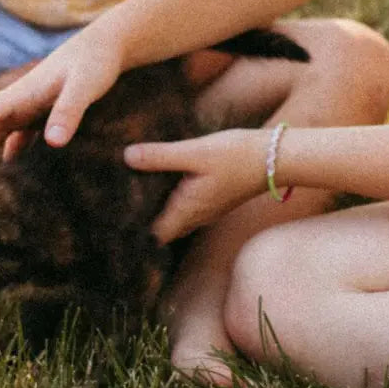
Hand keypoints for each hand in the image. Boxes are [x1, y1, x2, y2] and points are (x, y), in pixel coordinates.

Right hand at [0, 29, 122, 155]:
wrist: (106, 47)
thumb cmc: (94, 62)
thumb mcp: (84, 86)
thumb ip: (68, 111)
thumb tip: (53, 143)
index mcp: (20, 95)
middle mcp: (18, 103)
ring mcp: (28, 110)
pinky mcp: (42, 116)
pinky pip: (19, 138)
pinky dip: (12, 155)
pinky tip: (14, 176)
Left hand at [124, 129, 268, 242]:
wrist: (276, 157)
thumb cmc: (237, 156)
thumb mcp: (195, 152)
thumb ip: (160, 156)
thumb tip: (125, 156)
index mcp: (187, 210)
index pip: (152, 235)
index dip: (132, 230)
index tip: (112, 216)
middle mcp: (196, 216)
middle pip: (160, 229)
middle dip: (140, 221)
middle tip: (114, 205)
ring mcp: (206, 210)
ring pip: (173, 219)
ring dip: (155, 211)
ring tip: (131, 193)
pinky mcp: (213, 199)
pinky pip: (185, 208)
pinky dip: (170, 201)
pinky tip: (160, 183)